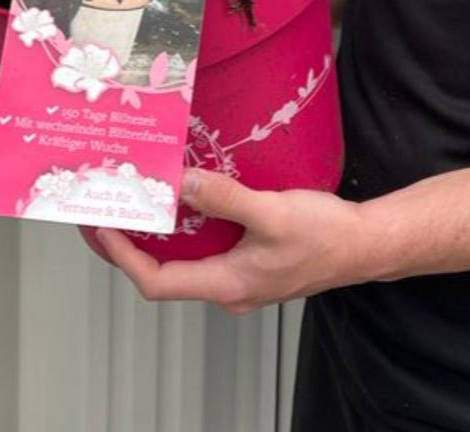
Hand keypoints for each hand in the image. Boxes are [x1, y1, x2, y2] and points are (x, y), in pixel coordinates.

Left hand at [96, 169, 369, 314]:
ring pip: (185, 260)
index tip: (103, 227)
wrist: (366, 244)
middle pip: (163, 273)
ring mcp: (240, 276)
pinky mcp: (252, 260)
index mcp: (226, 284)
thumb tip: (181, 183)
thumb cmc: (326, 237)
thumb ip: (223, 198)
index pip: (156, 281)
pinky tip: (184, 202)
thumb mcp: (271, 212)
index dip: (123, 256)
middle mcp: (228, 287)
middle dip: (130, 245)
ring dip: (157, 236)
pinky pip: (207, 248)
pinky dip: (186, 228)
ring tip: (136, 204)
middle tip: (106, 212)